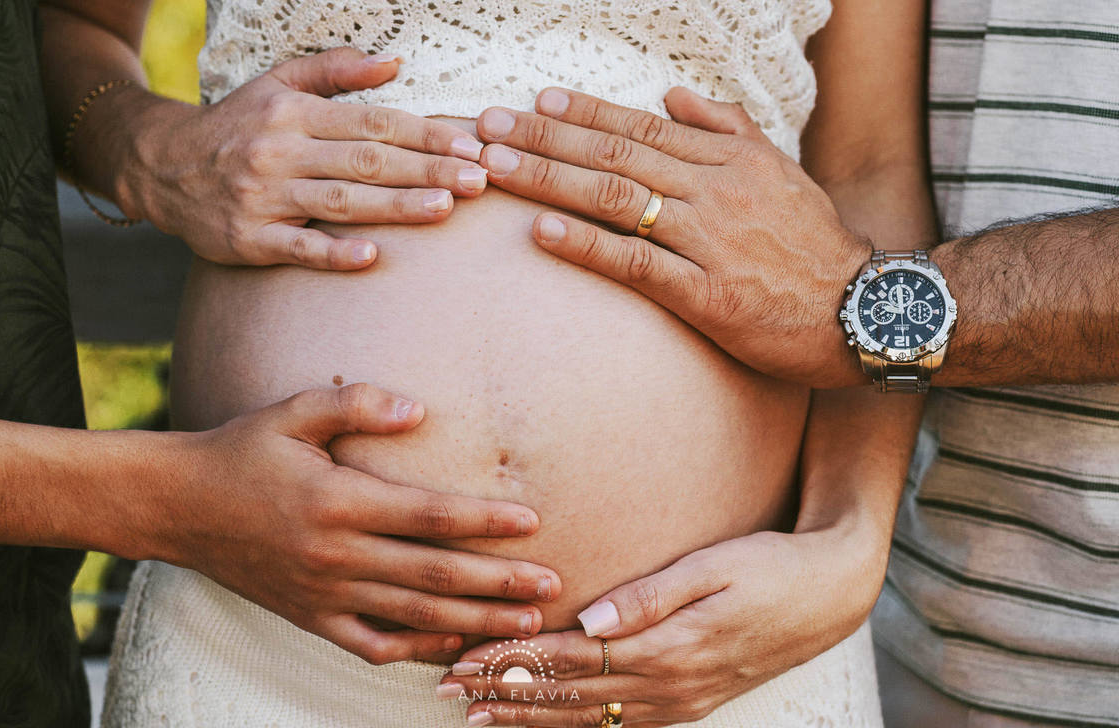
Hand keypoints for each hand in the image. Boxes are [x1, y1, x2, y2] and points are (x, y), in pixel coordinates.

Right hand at [115, 48, 487, 269]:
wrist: (160, 166)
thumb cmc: (236, 125)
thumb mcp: (277, 84)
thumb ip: (336, 71)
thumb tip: (395, 63)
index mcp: (293, 113)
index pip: (372, 122)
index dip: (424, 134)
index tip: (469, 145)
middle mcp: (280, 151)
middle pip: (366, 161)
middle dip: (426, 170)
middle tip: (477, 180)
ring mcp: (264, 197)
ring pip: (340, 202)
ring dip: (395, 206)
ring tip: (444, 208)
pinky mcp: (248, 240)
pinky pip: (297, 248)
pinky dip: (333, 254)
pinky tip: (372, 257)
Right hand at [147, 383, 559, 665]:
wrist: (176, 505)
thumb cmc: (241, 451)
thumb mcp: (291, 413)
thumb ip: (356, 404)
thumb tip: (419, 411)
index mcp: (337, 500)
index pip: (428, 515)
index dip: (484, 521)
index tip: (532, 522)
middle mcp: (336, 554)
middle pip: (434, 576)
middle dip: (499, 582)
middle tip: (552, 585)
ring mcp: (323, 593)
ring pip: (414, 617)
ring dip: (475, 621)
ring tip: (525, 622)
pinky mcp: (309, 617)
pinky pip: (372, 643)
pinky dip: (416, 649)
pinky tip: (454, 644)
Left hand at [436, 519, 887, 724]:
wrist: (832, 594)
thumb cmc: (770, 568)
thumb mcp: (715, 568)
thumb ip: (651, 595)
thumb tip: (590, 618)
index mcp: (668, 646)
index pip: (570, 659)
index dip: (512, 661)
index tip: (462, 658)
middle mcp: (669, 684)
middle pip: (569, 695)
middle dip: (504, 693)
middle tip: (447, 691)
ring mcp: (680, 701)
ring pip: (589, 717)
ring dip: (529, 716)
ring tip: (478, 716)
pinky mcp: (690, 702)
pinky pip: (620, 723)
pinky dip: (574, 725)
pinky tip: (546, 725)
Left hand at [474, 87, 872, 386]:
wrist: (862, 309)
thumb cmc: (813, 240)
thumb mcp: (778, 167)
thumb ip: (725, 126)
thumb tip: (671, 94)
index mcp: (727, 159)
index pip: (640, 126)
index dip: (583, 114)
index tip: (533, 103)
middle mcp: (713, 190)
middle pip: (614, 154)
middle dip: (543, 138)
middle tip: (486, 128)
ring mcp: (708, 241)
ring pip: (615, 199)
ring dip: (549, 181)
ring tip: (496, 167)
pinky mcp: (707, 294)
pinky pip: (635, 263)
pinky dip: (586, 246)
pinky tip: (542, 232)